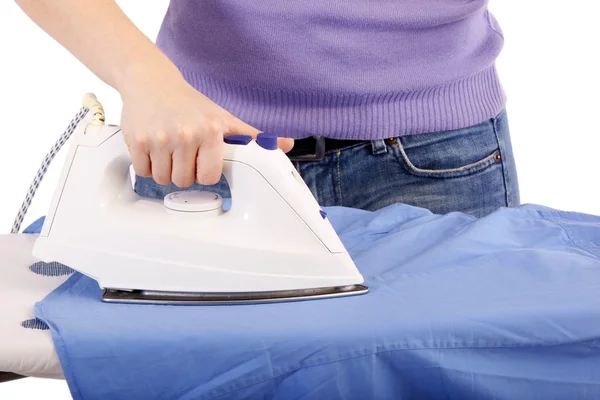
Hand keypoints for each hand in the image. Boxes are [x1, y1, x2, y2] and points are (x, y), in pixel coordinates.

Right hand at [119, 68, 293, 186]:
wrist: (152, 81)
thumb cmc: (190, 103)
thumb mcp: (224, 117)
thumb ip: (253, 136)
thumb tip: (286, 146)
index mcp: (211, 130)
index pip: (209, 177)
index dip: (204, 172)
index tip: (201, 161)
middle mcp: (186, 134)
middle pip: (184, 181)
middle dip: (182, 171)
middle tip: (182, 152)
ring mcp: (160, 138)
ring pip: (163, 179)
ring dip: (164, 170)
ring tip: (168, 149)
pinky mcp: (137, 140)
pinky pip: (143, 171)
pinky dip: (146, 164)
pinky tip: (153, 146)